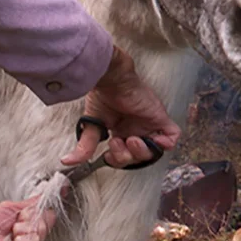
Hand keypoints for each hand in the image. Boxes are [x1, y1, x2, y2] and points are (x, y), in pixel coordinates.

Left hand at [0, 196, 54, 240]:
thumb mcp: (12, 208)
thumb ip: (34, 202)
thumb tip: (56, 189)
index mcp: (31, 224)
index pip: (49, 213)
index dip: (42, 209)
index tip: (30, 209)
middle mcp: (33, 237)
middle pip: (47, 222)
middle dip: (29, 219)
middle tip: (14, 224)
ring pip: (41, 234)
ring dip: (23, 231)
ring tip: (11, 235)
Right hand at [61, 45, 178, 168]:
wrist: (111, 79)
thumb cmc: (102, 95)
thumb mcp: (93, 126)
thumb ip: (85, 145)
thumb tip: (67, 161)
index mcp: (122, 130)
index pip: (126, 155)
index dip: (119, 160)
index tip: (109, 155)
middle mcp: (136, 129)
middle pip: (140, 156)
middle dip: (128, 156)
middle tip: (117, 142)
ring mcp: (149, 124)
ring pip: (155, 150)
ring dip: (143, 151)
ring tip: (132, 139)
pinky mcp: (159, 117)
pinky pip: (172, 136)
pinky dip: (166, 142)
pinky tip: (153, 139)